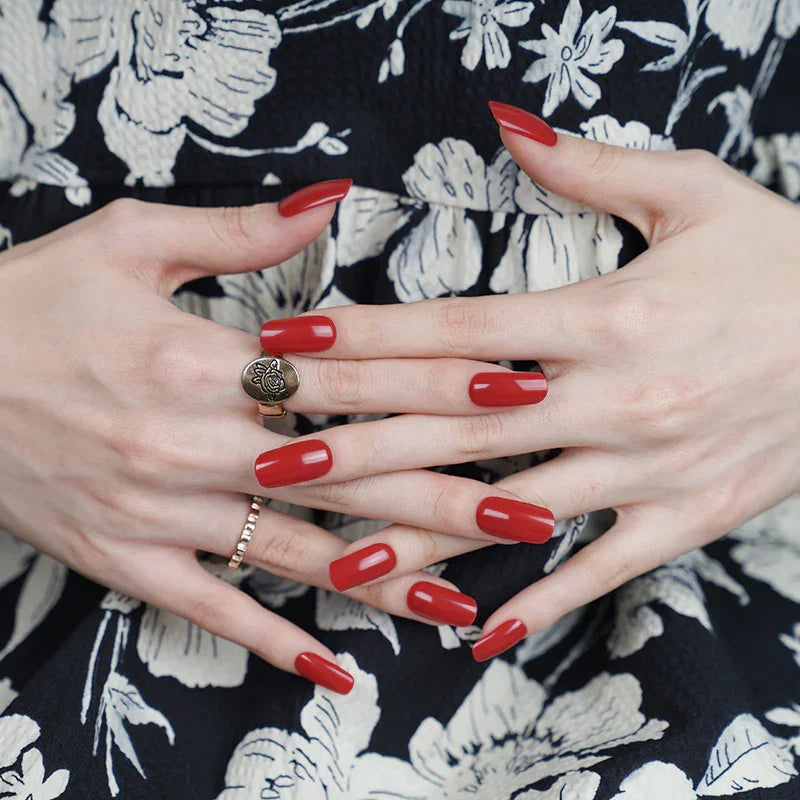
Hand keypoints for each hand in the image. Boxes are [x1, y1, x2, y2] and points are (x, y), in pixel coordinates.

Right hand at [0, 182, 539, 692]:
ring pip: (299, 552)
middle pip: (349, 472)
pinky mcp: (129, 560)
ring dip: (390, 579)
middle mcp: (194, 444)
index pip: (352, 376)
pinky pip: (215, 612)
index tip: (517, 390)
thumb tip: (330, 196)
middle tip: (536, 505)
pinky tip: (339, 672)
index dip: (441, 382)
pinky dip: (278, 644)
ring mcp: (163, 513)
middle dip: (451, 489)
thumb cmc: (30, 304)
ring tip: (468, 600)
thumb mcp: (127, 241)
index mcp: (204, 360)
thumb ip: (240, 232)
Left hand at [264, 102, 799, 659]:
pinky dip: (542, 600)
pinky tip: (479, 631)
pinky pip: (603, 567)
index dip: (366, 338)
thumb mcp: (695, 193)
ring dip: (423, 538)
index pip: (457, 329)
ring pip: (513, 507)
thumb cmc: (784, 262)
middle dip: (359, 439)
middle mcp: (616, 398)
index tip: (293, 346)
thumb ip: (589, 167)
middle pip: (459, 423)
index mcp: (606, 315)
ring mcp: (649, 467)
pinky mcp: (686, 516)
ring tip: (342, 561)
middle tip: (275, 454)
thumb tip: (504, 125)